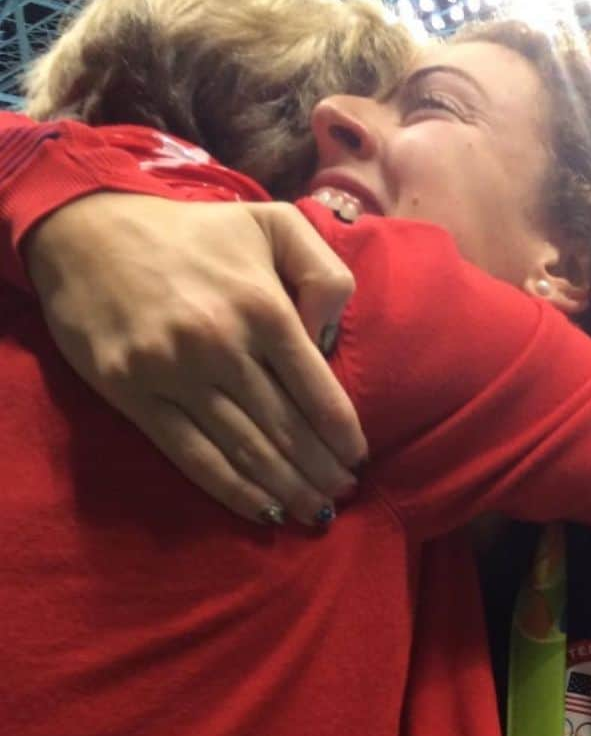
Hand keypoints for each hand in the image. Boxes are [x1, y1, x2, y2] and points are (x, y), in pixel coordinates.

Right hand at [25, 194, 365, 526]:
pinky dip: (234, 491)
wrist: (86, 227)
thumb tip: (330, 336)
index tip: (358, 460)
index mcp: (262, 307)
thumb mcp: (273, 223)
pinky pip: (194, 457)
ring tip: (314, 512)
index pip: (318, 390)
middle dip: (321, 471)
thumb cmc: (193, 233)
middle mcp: (221, 345)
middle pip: (286, 429)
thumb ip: (323, 272)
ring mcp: (174, 374)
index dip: (343, 435)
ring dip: (287, 489)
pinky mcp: (133, 395)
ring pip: (246, 450)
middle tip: (342, 494)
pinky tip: (264, 511)